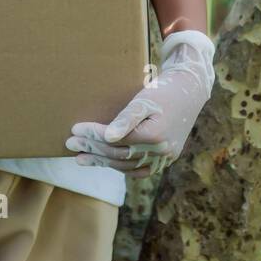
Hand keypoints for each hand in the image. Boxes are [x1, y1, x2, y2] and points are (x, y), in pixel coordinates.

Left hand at [66, 30, 214, 178]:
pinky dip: (123, 168)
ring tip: (81, 158)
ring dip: (103, 162)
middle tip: (69, 144)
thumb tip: (107, 137)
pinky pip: (141, 169)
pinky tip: (108, 164)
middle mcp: (160, 152)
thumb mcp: (144, 100)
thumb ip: (126, 119)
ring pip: (128, 165)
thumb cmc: (164, 91)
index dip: (93, 136)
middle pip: (119, 155)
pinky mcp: (168, 158)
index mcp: (154, 136)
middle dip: (93, 149)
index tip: (75, 130)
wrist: (190, 91)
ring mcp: (165, 158)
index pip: (115, 141)